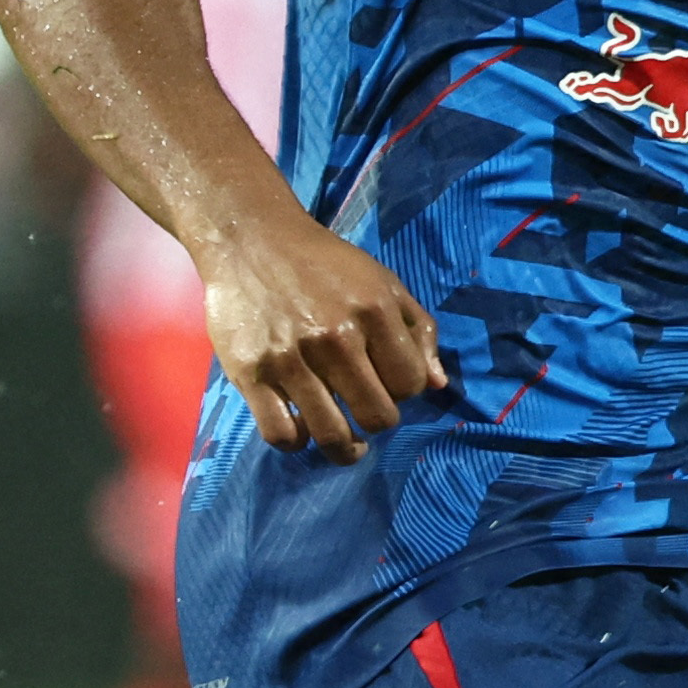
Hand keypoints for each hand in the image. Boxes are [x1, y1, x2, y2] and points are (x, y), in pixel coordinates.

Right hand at [199, 216, 444, 458]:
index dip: (403, 389)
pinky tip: (303, 430)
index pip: (410, 385)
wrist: (252, 240)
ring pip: (332, 435)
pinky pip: (281, 434)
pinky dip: (297, 443)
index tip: (386, 380)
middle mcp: (334, 338)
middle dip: (378, 419)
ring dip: (345, 447)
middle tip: (365, 409)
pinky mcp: (251, 374)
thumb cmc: (324, 264)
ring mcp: (290, 359)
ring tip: (346, 442)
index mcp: (372, 312)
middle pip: (377, 417)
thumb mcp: (382, 282)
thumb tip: (437, 385)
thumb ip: (417, 330)